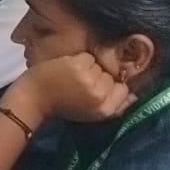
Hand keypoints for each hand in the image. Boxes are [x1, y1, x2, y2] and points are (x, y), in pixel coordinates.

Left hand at [5, 53, 134, 124]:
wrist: (34, 99)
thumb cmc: (62, 106)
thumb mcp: (91, 112)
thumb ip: (113, 104)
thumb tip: (135, 95)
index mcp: (105, 110)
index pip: (124, 90)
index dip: (112, 86)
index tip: (97, 87)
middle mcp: (100, 95)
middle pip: (112, 76)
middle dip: (98, 77)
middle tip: (79, 85)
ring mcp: (89, 79)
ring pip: (100, 65)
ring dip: (87, 67)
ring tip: (72, 77)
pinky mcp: (78, 66)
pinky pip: (88, 57)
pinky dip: (77, 60)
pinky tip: (66, 69)